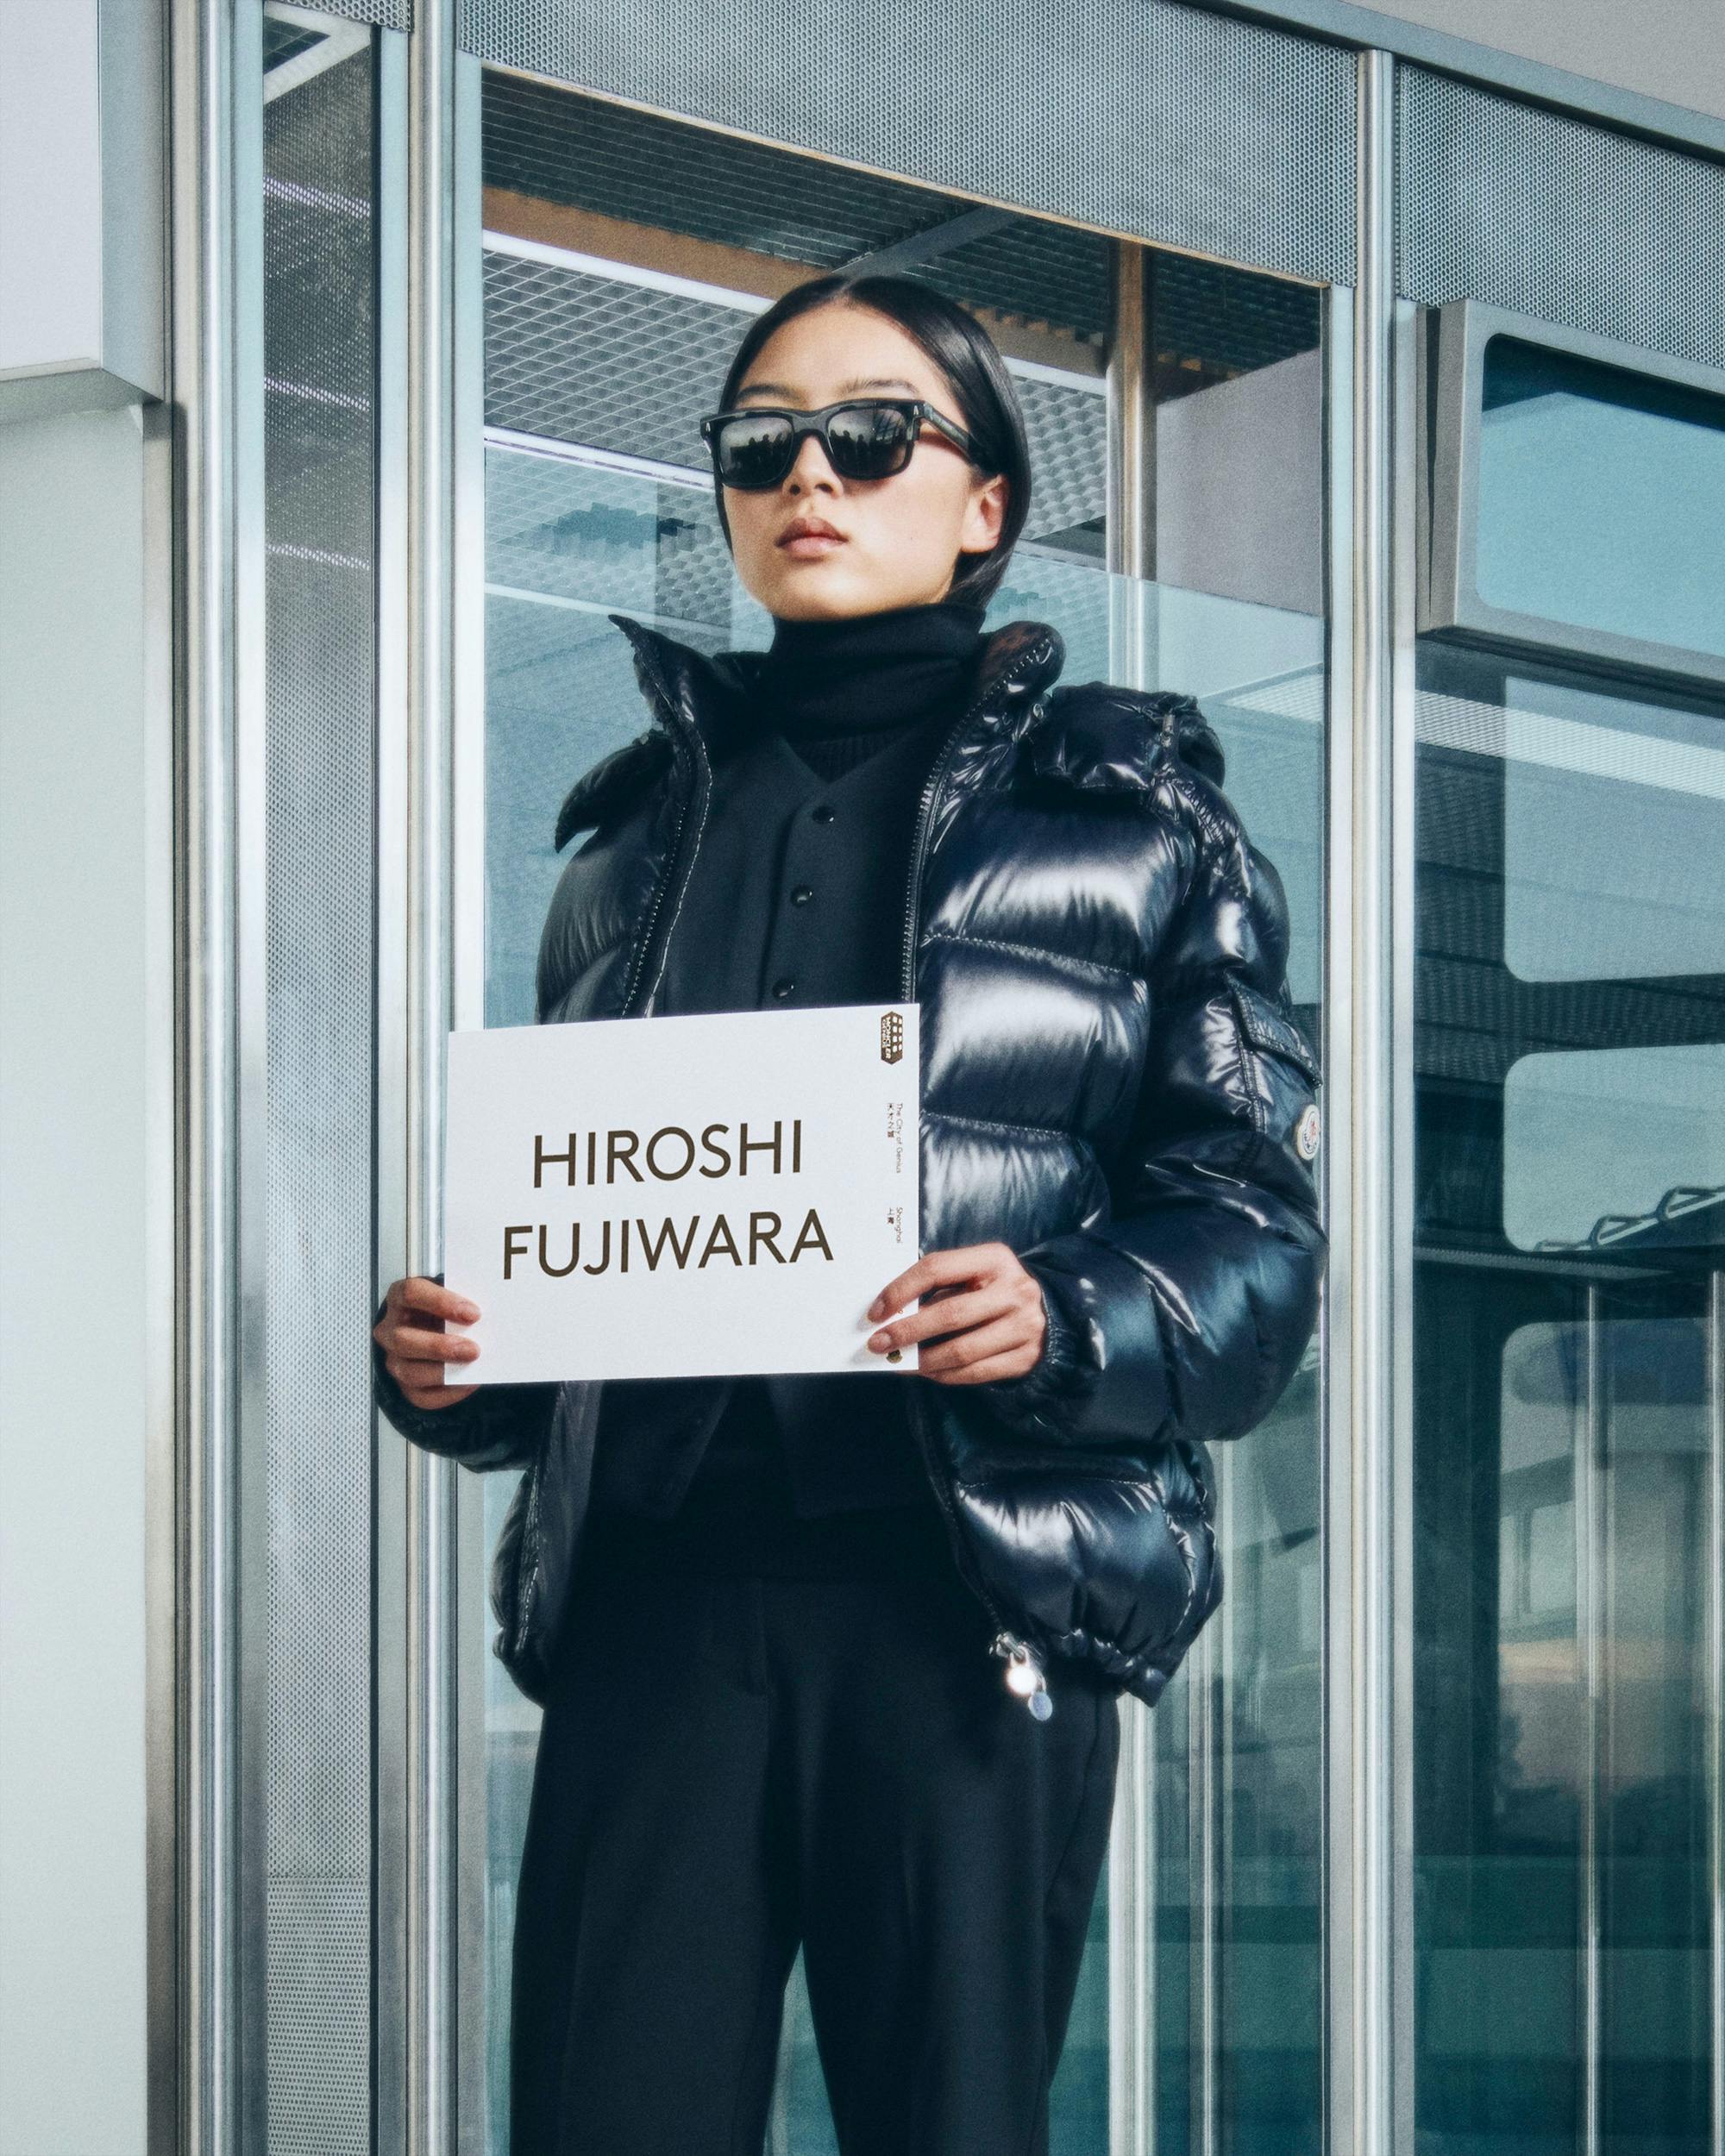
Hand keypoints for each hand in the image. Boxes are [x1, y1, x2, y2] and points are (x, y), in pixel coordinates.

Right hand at [373, 1276, 481, 1410]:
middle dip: (440, 1346)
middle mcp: (390, 1330)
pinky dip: (449, 1392)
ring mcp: (394, 1360)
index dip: (441, 1302)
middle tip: (474, 1349)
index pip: (411, 1293)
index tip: (473, 1313)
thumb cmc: (442, 1312)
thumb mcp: (450, 1299)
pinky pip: (422, 1396)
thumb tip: (493, 1313)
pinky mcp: (406, 1387)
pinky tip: (470, 1382)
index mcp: (400, 1299)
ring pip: (409, 1372)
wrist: (433, 1332)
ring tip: (472, 1366)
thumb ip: (463, 1304)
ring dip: (444, 1371)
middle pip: (403, 1339)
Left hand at [865, 1242, 1046, 1384]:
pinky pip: (974, 1372)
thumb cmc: (995, 1290)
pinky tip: (926, 1372)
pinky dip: (944, 1375)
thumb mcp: (974, 1274)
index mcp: (995, 1259)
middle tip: (879, 1343)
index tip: (876, 1311)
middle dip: (906, 1331)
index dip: (901, 1290)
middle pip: (949, 1314)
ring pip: (961, 1350)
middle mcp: (1015, 1290)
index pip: (936, 1268)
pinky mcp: (1025, 1357)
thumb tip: (891, 1313)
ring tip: (900, 1362)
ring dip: (922, 1360)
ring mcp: (1024, 1326)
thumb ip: (940, 1286)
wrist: (1049, 1314)